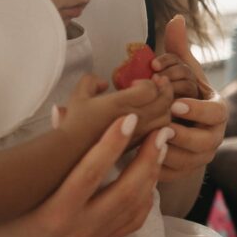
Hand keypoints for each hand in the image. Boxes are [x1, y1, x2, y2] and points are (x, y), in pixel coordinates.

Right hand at [0, 118, 165, 236]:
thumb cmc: (10, 207)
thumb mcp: (27, 180)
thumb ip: (51, 146)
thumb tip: (64, 109)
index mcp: (55, 211)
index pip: (89, 173)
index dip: (112, 143)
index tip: (130, 117)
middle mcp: (78, 229)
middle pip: (125, 190)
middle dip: (148, 158)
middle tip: (161, 131)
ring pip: (136, 204)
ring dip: (153, 172)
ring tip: (160, 146)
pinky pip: (135, 219)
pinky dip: (147, 194)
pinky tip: (150, 174)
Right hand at [55, 72, 173, 148]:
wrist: (70, 154)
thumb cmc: (74, 123)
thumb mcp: (78, 96)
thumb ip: (91, 81)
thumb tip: (104, 83)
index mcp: (121, 103)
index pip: (150, 89)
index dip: (148, 82)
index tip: (136, 83)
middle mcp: (134, 118)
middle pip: (164, 102)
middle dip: (165, 89)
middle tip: (160, 83)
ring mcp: (139, 133)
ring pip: (166, 118)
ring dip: (166, 106)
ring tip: (159, 100)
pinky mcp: (139, 145)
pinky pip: (160, 133)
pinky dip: (161, 122)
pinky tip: (152, 117)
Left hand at [157, 15, 223, 181]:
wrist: (176, 129)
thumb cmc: (179, 94)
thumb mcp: (181, 73)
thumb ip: (178, 50)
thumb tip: (176, 18)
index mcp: (217, 112)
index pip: (215, 113)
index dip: (196, 110)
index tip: (175, 104)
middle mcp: (214, 137)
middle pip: (204, 142)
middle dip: (182, 134)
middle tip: (160, 126)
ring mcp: (200, 158)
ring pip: (187, 161)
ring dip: (167, 151)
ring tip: (147, 140)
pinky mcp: (183, 173)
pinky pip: (171, 175)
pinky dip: (156, 166)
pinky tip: (139, 155)